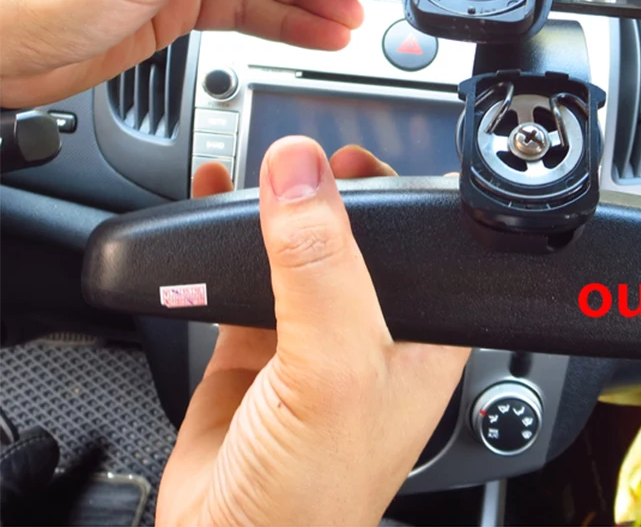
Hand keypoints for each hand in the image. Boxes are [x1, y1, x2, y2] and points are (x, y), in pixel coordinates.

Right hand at [157, 139, 469, 525]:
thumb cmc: (316, 494)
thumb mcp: (333, 365)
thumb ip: (320, 265)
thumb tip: (300, 172)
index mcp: (419, 331)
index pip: (420, 239)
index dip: (394, 190)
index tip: (354, 154)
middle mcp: (369, 329)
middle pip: (354, 236)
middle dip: (326, 191)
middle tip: (300, 160)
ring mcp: (310, 337)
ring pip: (295, 251)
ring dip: (274, 208)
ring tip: (259, 172)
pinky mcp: (255, 347)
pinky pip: (241, 274)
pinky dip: (223, 239)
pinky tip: (214, 206)